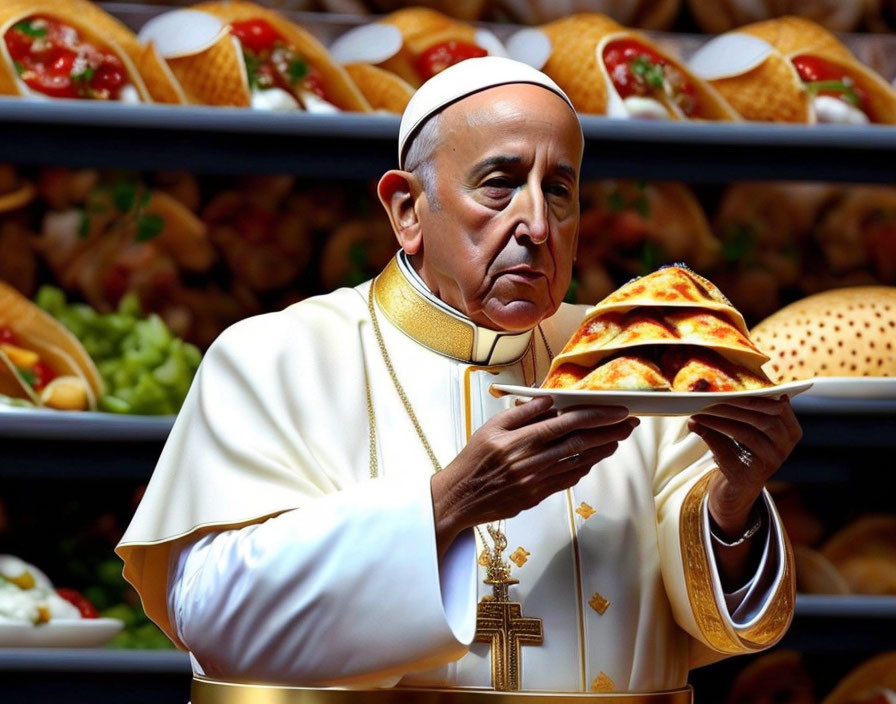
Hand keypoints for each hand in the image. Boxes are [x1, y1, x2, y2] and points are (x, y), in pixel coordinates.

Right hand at [431, 396, 637, 557]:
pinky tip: (594, 458)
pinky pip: (567, 480)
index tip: (617, 409)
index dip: (596, 415)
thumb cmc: (472, 460)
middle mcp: (530, 461)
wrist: (458, 498)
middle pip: (580, 442)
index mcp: (519, 440)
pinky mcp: (537, 496)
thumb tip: (549, 400)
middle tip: (629, 423)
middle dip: (610, 431)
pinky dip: (584, 467)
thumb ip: (521, 413)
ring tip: (619, 438)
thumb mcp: (490, 427)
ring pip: (579, 462)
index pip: (567, 423)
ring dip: (603, 449)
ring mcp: (536, 481)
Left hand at [689, 396, 801, 537]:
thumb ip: (740, 408)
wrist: (738, 485)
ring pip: (746, 433)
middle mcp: (785, 446)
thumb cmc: (741, 448)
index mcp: (790, 430)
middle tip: (714, 395)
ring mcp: (772, 461)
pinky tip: (697, 424)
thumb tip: (712, 386)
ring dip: (720, 419)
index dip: (759, 396)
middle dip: (737, 404)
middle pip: (764, 419)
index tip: (737, 385)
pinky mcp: (753, 473)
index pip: (780, 407)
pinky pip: (731, 449)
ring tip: (699, 410)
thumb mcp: (745, 426)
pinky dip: (712, 434)